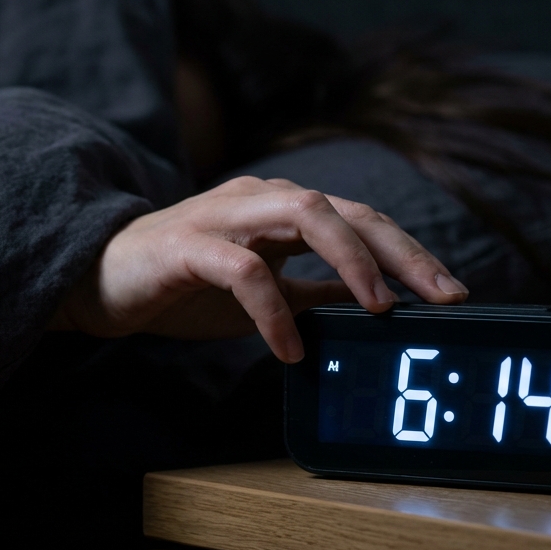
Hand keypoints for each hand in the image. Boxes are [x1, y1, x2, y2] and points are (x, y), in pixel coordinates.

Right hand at [49, 176, 468, 362]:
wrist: (97, 280)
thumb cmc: (180, 283)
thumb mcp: (263, 289)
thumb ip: (313, 292)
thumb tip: (373, 309)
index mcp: (281, 210)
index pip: (360, 220)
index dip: (410, 253)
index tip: (453, 295)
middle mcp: (259, 201)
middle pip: (346, 209)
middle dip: (401, 252)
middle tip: (442, 298)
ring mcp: (222, 217)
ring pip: (304, 213)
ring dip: (351, 260)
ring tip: (381, 310)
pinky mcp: (186, 245)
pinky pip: (242, 269)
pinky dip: (273, 309)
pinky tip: (289, 349)